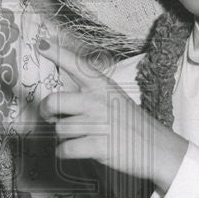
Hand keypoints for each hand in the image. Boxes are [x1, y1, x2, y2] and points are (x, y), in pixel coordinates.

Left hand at [37, 38, 187, 190]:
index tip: (43, 45)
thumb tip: (57, 102)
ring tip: (77, 136)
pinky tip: (72, 151)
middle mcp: (98, 101)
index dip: (58, 54)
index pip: (77, 65)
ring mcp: (98, 123)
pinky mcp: (98, 146)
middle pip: (54, 102)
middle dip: (46, 112)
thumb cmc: (130, 123)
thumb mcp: (114, 98)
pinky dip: (64, 152)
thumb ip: (89, 95)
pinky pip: (65, 148)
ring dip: (63, 136)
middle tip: (49, 117)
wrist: (156, 147)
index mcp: (102, 86)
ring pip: (59, 128)